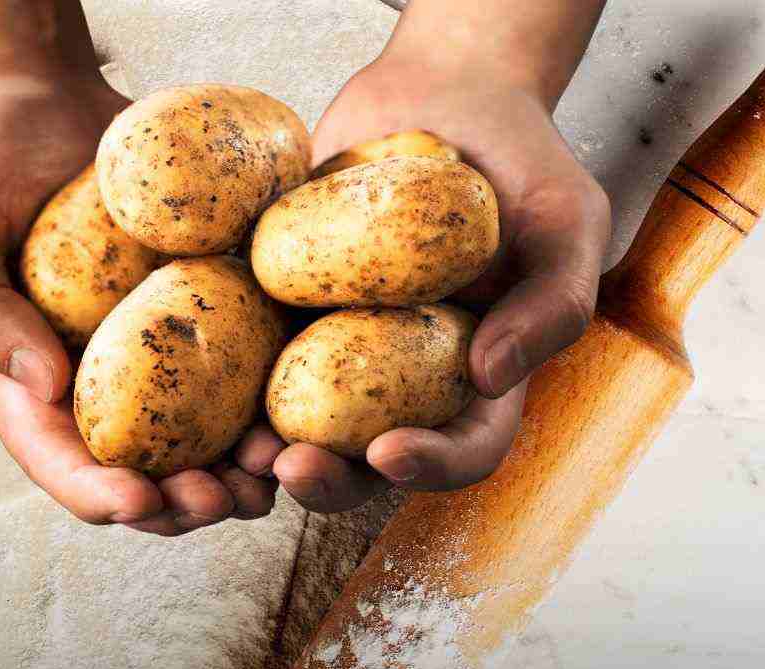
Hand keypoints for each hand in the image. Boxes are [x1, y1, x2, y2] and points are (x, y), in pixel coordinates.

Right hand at [0, 76, 278, 533]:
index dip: (100, 494)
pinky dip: (278, 399)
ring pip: (208, 440)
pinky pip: (248, 369)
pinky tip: (307, 404)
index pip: (62, 462)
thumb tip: (46, 387)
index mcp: (31, 383)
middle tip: (228, 498)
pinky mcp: (210, 314)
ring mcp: (161, 354)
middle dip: (187, 503)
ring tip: (278, 467)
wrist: (48, 100)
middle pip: (146, 472)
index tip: (141, 500)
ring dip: (245, 470)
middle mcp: (101, 383)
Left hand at [263, 53, 610, 511]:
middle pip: (366, 460)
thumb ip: (552, 301)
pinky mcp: (281, 306)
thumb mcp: (567, 222)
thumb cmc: (521, 160)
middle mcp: (402, 377)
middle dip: (330, 479)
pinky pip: (249, 350)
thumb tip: (490, 378)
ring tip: (240, 450)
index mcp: (475, 376)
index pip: (463, 448)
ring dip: (266, 450)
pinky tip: (197, 373)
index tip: (391, 453)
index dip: (431, 466)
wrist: (441, 94)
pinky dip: (223, 375)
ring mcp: (335, 346)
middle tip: (292, 466)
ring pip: (298, 421)